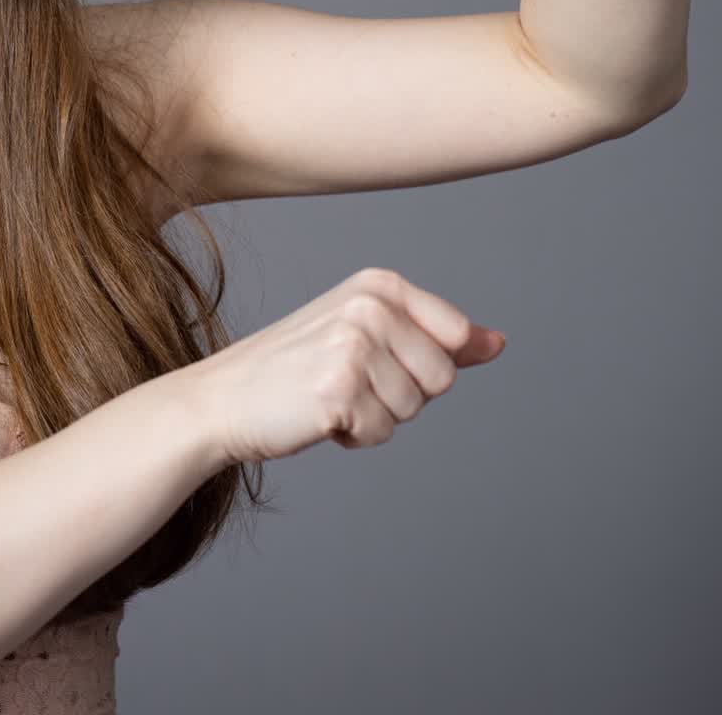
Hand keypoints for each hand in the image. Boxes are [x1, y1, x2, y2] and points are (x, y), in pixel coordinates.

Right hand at [181, 267, 506, 465]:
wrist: (225, 399)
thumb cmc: (297, 368)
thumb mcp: (370, 336)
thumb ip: (437, 338)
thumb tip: (497, 342)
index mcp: (379, 283)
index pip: (455, 337)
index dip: (420, 364)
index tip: (375, 357)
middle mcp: (369, 306)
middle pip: (441, 379)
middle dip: (401, 395)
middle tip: (346, 382)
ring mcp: (353, 345)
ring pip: (413, 409)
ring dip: (375, 416)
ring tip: (329, 396)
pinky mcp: (339, 389)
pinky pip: (381, 433)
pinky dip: (353, 437)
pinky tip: (317, 415)